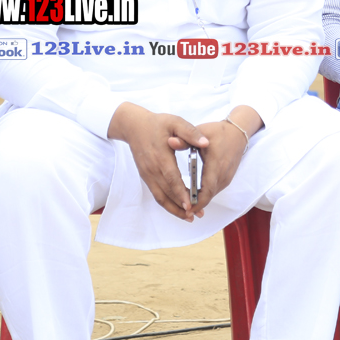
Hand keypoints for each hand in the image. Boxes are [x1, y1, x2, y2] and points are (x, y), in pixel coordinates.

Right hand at [108, 103, 208, 220]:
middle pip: (166, 193)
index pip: (171, 179)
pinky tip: (178, 208)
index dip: (180, 193)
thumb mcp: (175, 122)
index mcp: (160, 157)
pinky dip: (167, 203)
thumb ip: (190, 132)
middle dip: (181, 206)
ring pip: (160, 197)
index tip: (190, 204)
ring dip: (173, 209)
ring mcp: (147, 175)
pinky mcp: (146, 176)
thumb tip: (205, 143)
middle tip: (196, 215)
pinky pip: (156, 194)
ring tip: (189, 217)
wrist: (134, 126)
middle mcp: (152, 169)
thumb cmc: (157, 123)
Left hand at [189, 119, 250, 214]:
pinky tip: (194, 197)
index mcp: (216, 164)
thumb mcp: (201, 132)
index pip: (207, 189)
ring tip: (185, 207)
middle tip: (181, 212)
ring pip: (212, 194)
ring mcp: (227, 177)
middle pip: (209, 196)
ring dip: (200, 201)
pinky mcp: (227, 178)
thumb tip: (169, 141)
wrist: (238, 133)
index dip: (196, 201)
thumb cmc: (218, 132)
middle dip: (196, 205)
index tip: (186, 209)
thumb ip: (184, 140)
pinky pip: (215, 190)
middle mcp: (223, 174)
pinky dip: (205, 195)